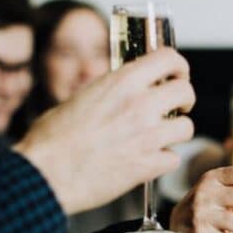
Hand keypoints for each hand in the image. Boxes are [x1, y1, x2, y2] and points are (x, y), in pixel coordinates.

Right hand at [14, 47, 194, 214]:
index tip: (176, 75)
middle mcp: (139, 104)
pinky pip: (174, 159)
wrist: (45, 174)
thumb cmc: (52, 139)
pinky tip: (148, 161)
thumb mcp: (82, 98)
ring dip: (176, 132)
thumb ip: (111, 92)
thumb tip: (125, 93)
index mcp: (122, 82)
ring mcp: (147, 135)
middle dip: (184, 99)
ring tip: (160, 137)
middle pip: (186, 91)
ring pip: (187, 127)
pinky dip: (164, 161)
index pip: (168, 58)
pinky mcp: (147, 165)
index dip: (178, 66)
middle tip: (176, 108)